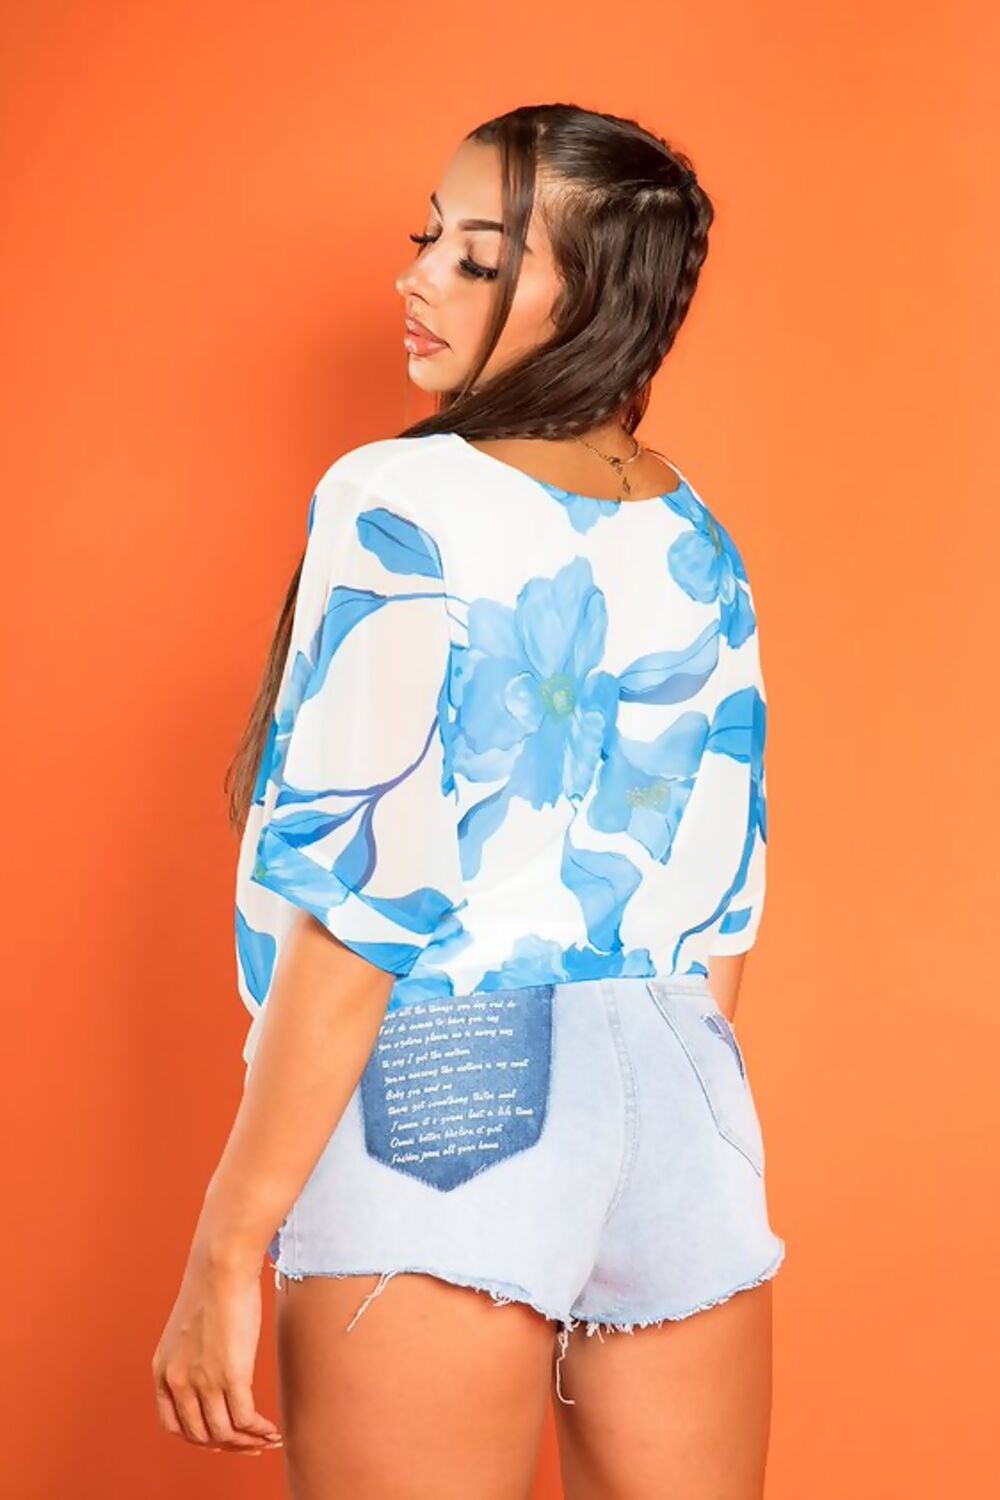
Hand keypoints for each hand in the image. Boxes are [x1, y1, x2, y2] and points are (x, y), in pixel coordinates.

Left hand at [151, 1242, 283, 1456]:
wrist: (221, 1265)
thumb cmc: (211, 1287)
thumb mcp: (188, 1331)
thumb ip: (193, 1358)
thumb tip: (213, 1371)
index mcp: (163, 1372)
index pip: (175, 1426)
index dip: (199, 1439)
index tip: (221, 1439)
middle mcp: (177, 1382)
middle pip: (202, 1435)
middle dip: (228, 1445)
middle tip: (249, 1445)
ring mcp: (203, 1381)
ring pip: (225, 1433)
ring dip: (248, 1442)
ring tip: (266, 1439)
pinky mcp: (231, 1376)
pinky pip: (245, 1420)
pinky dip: (260, 1431)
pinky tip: (272, 1430)